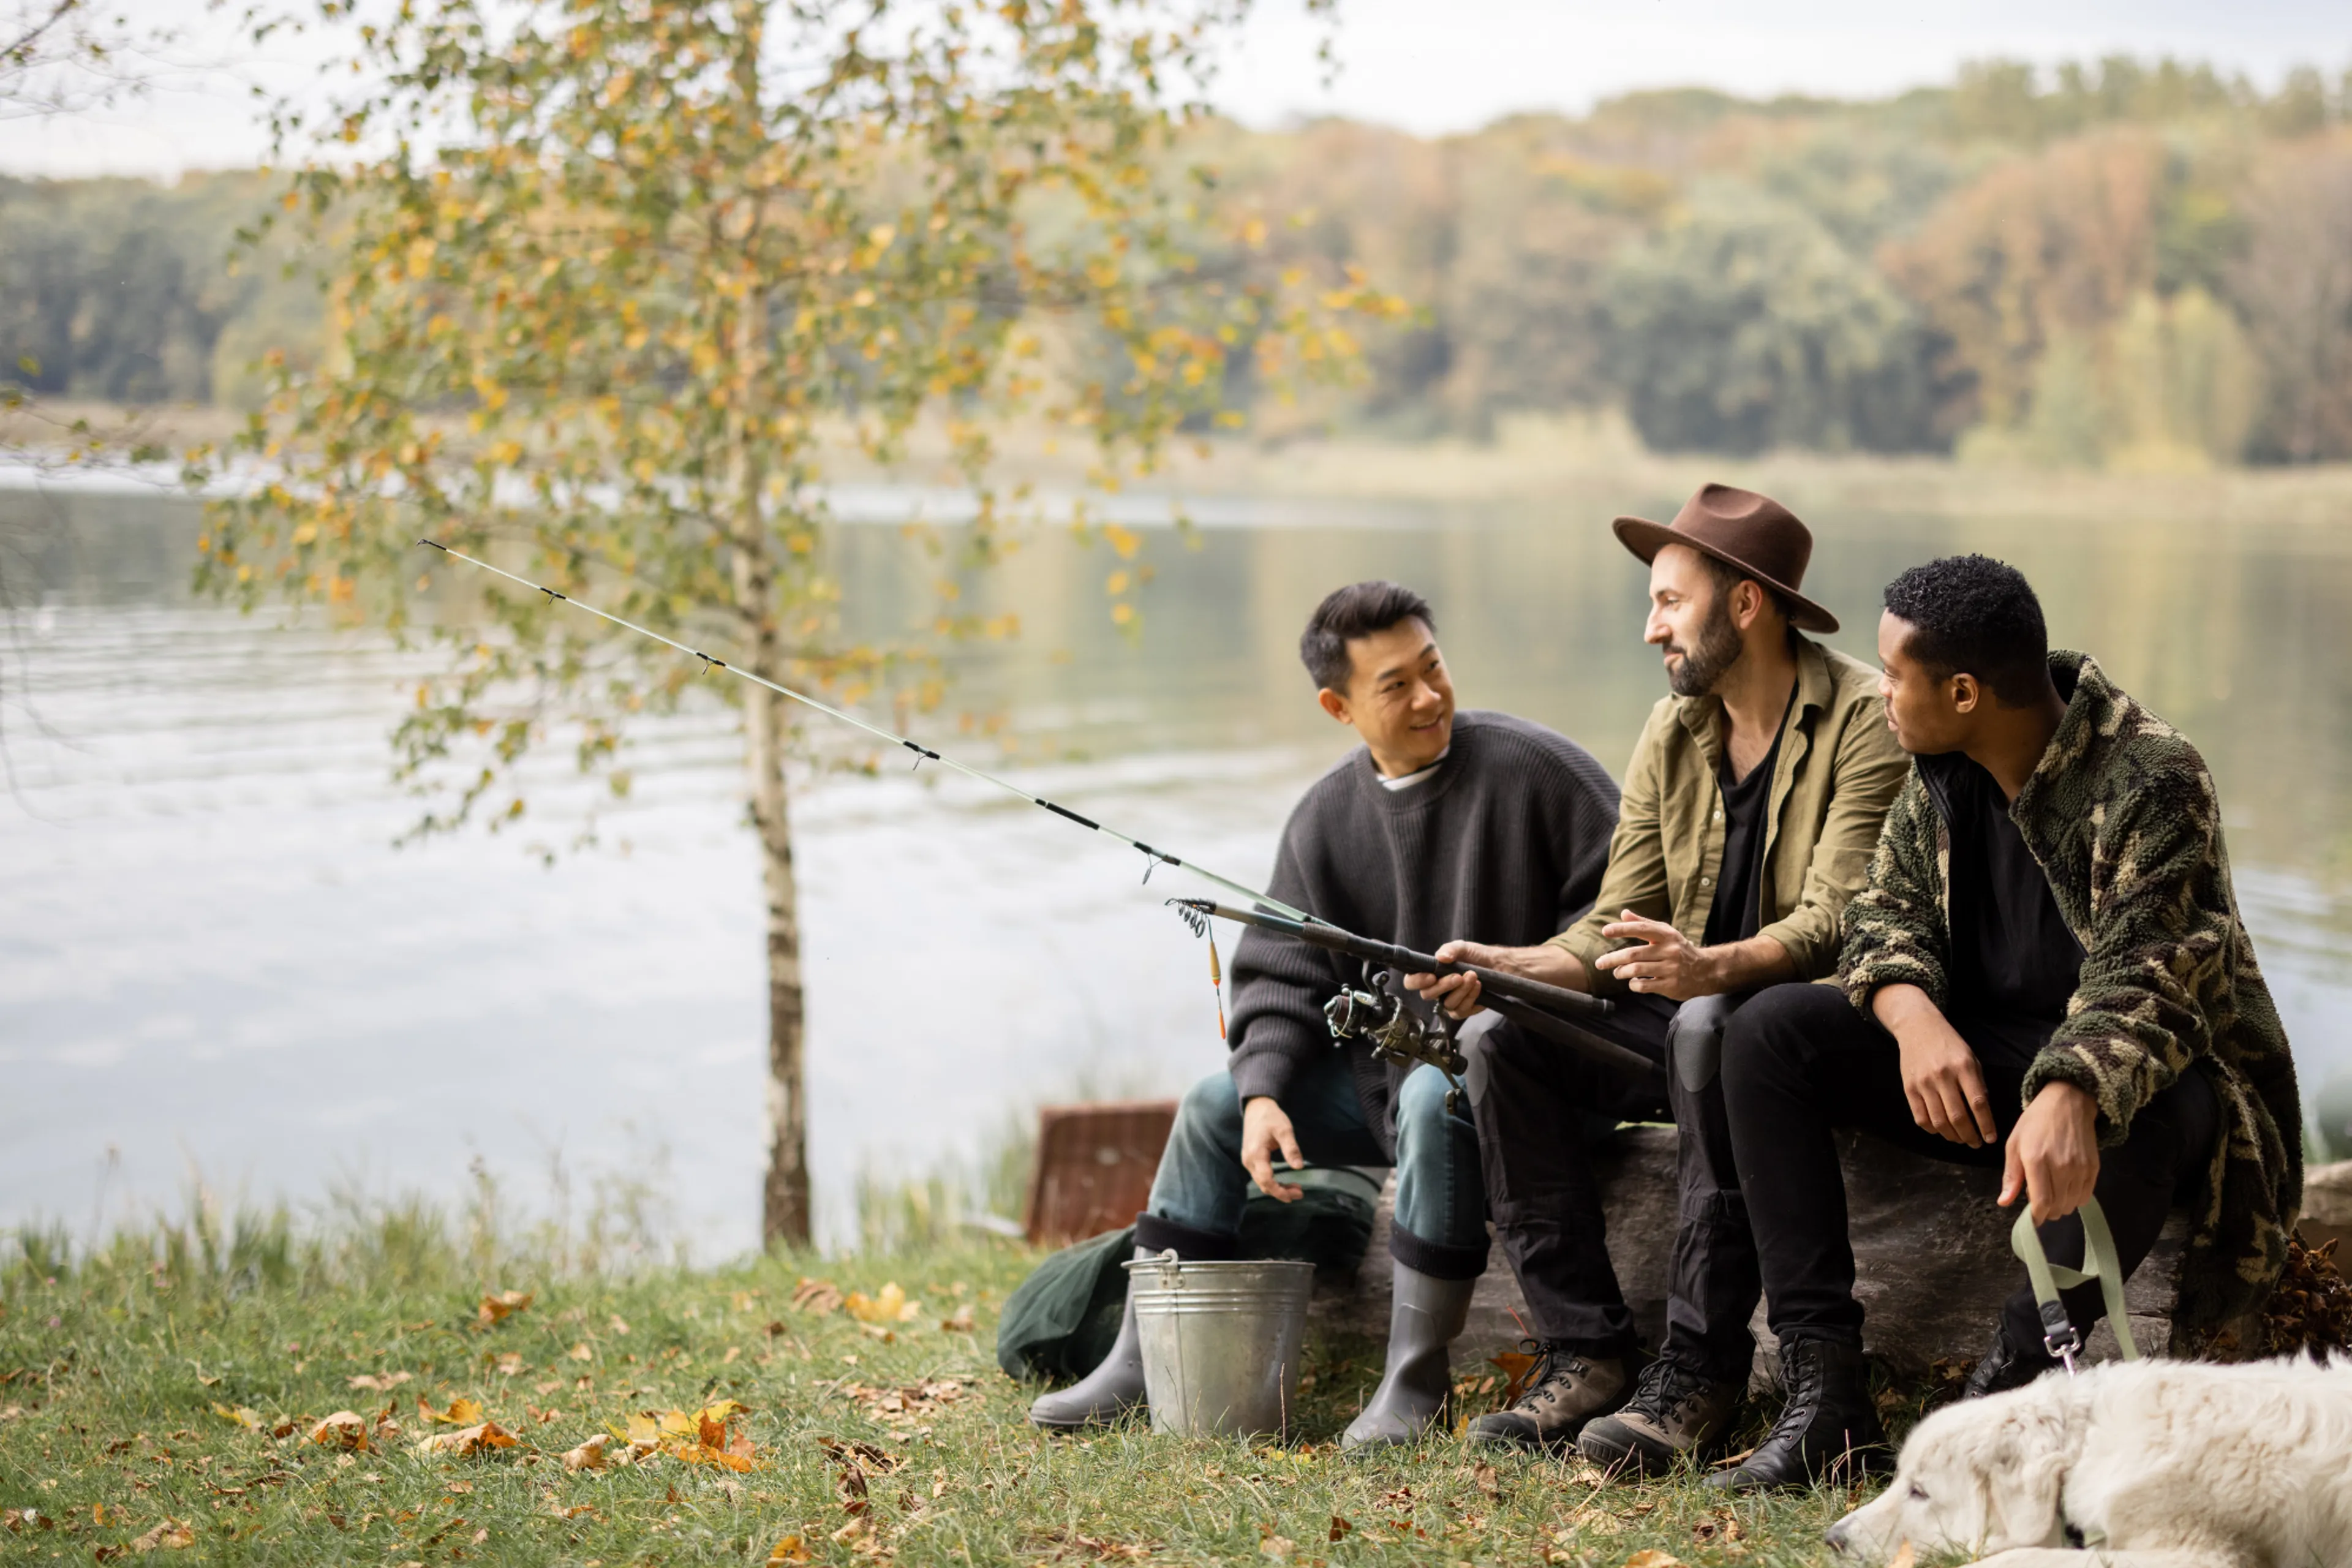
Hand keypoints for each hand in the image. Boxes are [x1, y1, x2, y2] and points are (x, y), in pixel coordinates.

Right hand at [1240, 1096, 1305, 1201]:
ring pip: (1261, 1182)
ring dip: (1277, 1188)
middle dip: (1281, 1192)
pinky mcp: (1250, 1159)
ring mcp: (1248, 1160)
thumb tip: (1299, 1167)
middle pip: (1263, 1184)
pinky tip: (1284, 1182)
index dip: (1279, 1191)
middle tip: (1300, 1193)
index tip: (1293, 1196)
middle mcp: (1249, 1160)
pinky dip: (1272, 1182)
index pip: (1266, 1180)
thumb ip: (1291, 1148)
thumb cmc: (1271, 1117)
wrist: (1256, 1108)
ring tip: (1296, 1189)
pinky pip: (1260, 1176)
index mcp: (1256, 1153)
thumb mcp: (1284, 1130)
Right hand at [1403, 939, 1507, 1019]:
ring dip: (1461, 991)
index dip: (1417, 981)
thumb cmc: (1475, 955)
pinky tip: (1478, 987)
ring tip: (1473, 977)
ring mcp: (1450, 1001)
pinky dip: (1471, 998)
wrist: (1497, 965)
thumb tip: (1441, 957)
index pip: (1412, 982)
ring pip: (1447, 1004)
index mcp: (1430, 973)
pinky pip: (1461, 1011)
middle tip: (1458, 976)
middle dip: (1444, 985)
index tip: (1431, 976)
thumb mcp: (1462, 947)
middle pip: (1428, 995)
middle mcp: (1437, 989)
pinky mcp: (1464, 1009)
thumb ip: (1450, 949)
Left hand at [1593, 911, 1714, 999]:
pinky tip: (1632, 982)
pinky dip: (1633, 984)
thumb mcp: (1665, 934)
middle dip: (1613, 959)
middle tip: (1600, 963)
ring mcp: (1671, 969)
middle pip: (1634, 954)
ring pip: (1637, 970)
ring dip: (1621, 972)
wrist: (1706, 970)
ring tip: (1616, 973)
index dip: (1622, 929)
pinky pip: (1644, 986)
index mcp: (1667, 935)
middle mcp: (1670, 951)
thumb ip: (1644, 924)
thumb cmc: (1679, 949)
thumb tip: (1623, 913)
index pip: (1642, 929)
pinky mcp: (1671, 985)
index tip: (1605, 931)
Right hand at [1893, 1009, 1998, 1147]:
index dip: (1986, 1125)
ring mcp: (1924, 1083)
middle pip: (1958, 1117)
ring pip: (1939, 1121)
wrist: (1918, 1028)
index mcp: (1964, 1067)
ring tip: (1960, 1139)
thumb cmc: (1949, 1044)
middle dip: (1969, 1136)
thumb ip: (1977, 1084)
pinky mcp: (1909, 1088)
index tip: (1991, 1138)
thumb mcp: (1971, 1059)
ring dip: (1952, 1136)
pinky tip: (1941, 1130)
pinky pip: (1920, 1117)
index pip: (1978, 1103)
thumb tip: (1982, 1114)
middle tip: (1976, 1143)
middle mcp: (1943, 1076)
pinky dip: (1932, 1129)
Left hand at [2002, 1082, 2100, 1224]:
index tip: (2032, 1220)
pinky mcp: (2094, 1167)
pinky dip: (2075, 1199)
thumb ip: (2011, 1176)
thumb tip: (2004, 1203)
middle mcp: (2062, 1166)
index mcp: (2037, 1160)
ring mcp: (2080, 1168)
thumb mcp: (2014, 1145)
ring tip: (2052, 1191)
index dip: (2037, 1216)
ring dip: (2060, 1206)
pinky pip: (2085, 1196)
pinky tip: (2066, 1188)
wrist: (2068, 1102)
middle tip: (2038, 1200)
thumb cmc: (2035, 1122)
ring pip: (2072, 1204)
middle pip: (2057, 1206)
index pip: (2041, 1201)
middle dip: (2046, 1211)